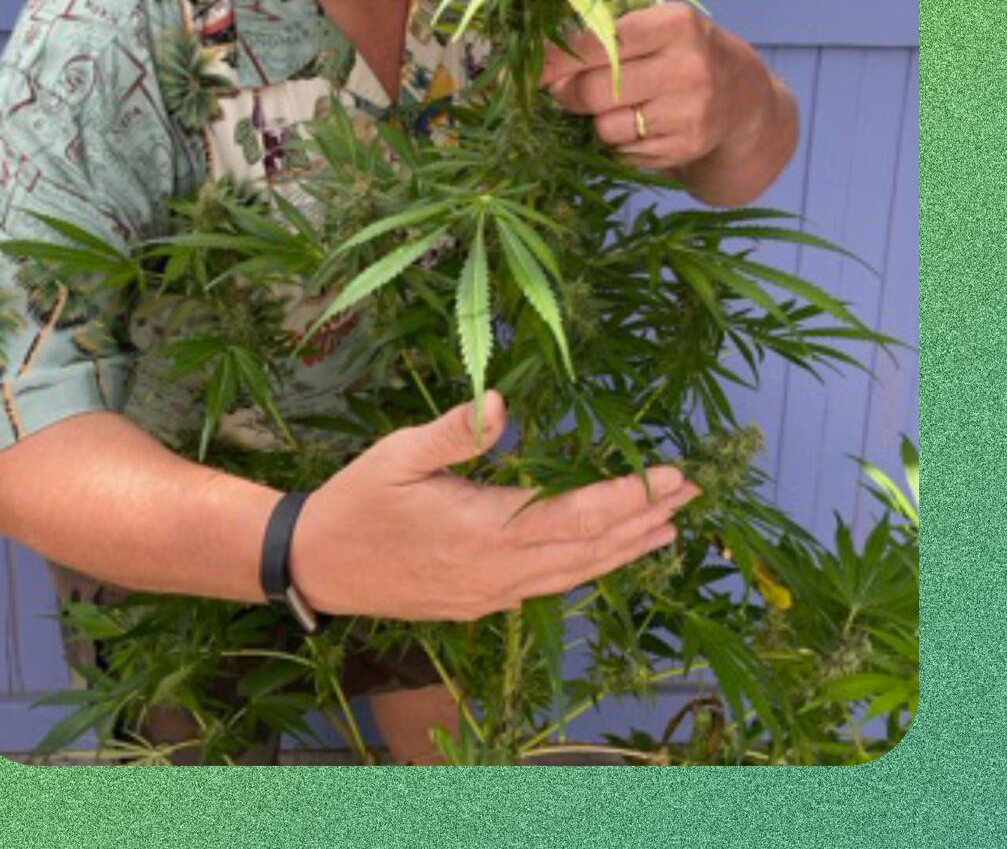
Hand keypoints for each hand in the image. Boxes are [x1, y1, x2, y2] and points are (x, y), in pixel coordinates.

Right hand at [289, 391, 697, 620]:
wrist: (316, 567)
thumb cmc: (357, 500)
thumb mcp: (398, 455)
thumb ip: (453, 432)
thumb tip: (501, 403)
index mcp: (485, 530)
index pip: (578, 516)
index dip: (630, 496)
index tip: (672, 476)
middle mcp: (498, 572)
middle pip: (590, 550)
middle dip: (644, 520)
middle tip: (691, 495)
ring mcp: (490, 595)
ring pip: (574, 575)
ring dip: (625, 550)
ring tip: (667, 529)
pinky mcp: (479, 604)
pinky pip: (548, 587)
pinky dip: (586, 568)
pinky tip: (602, 555)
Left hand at [539, 3, 795, 204]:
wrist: (746, 101)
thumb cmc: (685, 54)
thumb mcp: (660, 27)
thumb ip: (605, 36)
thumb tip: (538, 62)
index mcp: (675, 24)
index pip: (595, 43)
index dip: (553, 59)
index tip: (522, 70)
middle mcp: (687, 67)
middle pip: (593, 91)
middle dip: (568, 94)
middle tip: (565, 91)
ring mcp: (689, 113)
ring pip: (606, 127)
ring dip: (600, 122)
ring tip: (624, 106)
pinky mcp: (686, 148)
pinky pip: (625, 152)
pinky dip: (623, 143)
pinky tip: (646, 126)